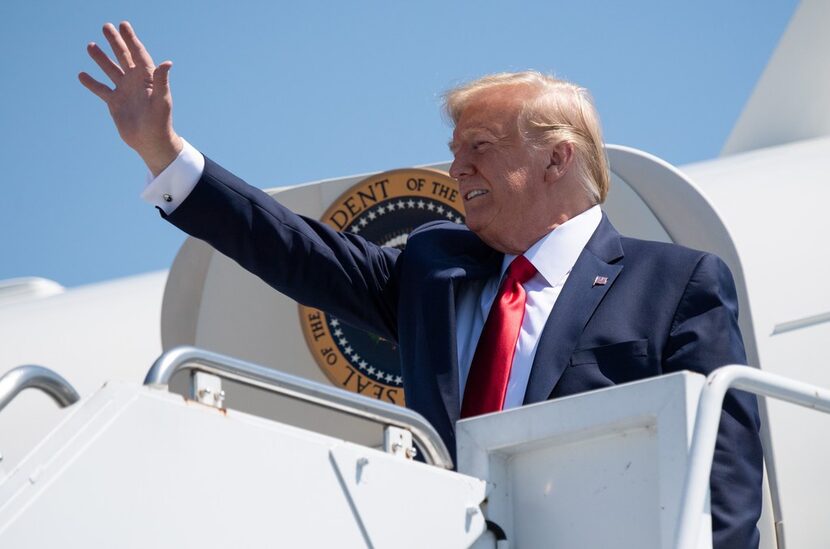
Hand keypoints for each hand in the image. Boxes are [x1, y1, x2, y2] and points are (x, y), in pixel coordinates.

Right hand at [79, 21, 181, 175]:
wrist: (151, 142)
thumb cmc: (160, 122)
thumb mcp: (162, 100)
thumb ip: (161, 81)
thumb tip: (167, 63)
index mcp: (147, 78)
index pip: (138, 54)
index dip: (131, 39)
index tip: (123, 25)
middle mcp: (135, 82)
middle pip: (123, 57)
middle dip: (115, 42)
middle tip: (106, 26)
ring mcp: (124, 91)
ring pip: (110, 70)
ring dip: (101, 58)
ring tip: (91, 45)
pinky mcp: (115, 103)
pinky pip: (101, 89)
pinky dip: (92, 83)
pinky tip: (82, 75)